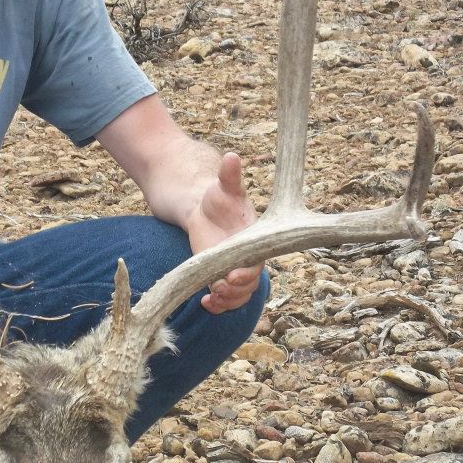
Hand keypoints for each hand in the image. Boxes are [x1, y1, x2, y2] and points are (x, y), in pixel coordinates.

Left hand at [187, 152, 262, 314]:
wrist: (208, 210)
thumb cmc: (219, 198)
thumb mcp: (224, 186)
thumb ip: (230, 176)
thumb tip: (231, 156)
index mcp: (256, 240)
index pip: (258, 263)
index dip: (247, 273)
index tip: (233, 276)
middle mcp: (249, 258)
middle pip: (250, 286)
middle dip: (236, 292)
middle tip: (219, 289)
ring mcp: (235, 270)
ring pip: (238, 296)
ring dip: (227, 302)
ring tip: (211, 298)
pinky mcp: (222, 277)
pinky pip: (226, 299)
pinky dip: (217, 306)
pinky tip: (204, 302)